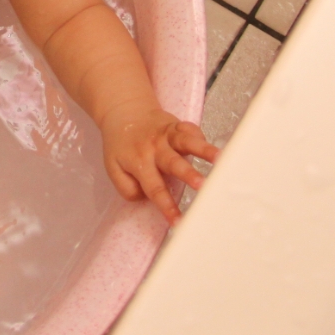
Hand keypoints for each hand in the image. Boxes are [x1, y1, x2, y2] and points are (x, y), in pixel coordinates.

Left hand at [99, 107, 218, 225]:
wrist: (123, 111)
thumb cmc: (121, 145)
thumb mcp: (113, 168)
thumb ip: (127, 187)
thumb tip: (147, 198)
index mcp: (139, 163)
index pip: (155, 189)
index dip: (167, 207)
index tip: (179, 223)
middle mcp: (155, 149)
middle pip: (174, 164)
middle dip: (189, 175)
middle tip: (203, 186)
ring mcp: (167, 135)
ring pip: (187, 142)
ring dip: (204, 150)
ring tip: (221, 159)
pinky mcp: (176, 125)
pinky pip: (190, 129)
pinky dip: (201, 136)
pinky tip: (214, 146)